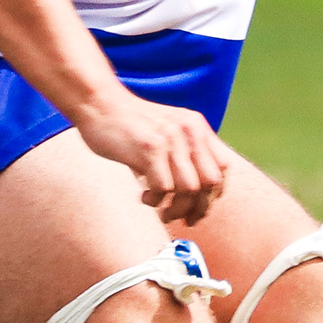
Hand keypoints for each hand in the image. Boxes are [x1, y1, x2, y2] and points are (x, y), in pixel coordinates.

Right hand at [73, 91, 232, 227]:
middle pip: (210, 182)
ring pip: (189, 189)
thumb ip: (184, 152)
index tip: (199, 208)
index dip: (214, 194)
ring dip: (176, 209)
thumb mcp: (166, 132)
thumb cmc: (130, 125)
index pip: (223, 168)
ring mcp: (171, 138)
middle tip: (184, 219)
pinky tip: (144, 196)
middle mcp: (189, 131)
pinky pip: (163, 188)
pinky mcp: (149, 147)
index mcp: (197, 127)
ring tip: (161, 211)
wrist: (99, 103)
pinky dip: (155, 200)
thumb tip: (197, 193)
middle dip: (199, 208)